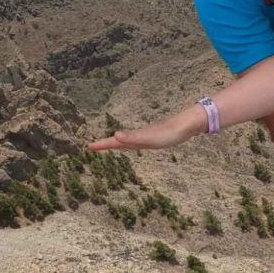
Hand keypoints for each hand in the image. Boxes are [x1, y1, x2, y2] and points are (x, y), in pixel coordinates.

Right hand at [88, 107, 202, 152]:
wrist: (185, 125)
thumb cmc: (168, 133)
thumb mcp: (149, 138)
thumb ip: (133, 138)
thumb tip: (115, 135)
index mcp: (135, 137)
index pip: (114, 141)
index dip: (102, 144)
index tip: (88, 146)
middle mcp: (138, 136)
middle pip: (117, 141)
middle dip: (104, 144)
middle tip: (91, 147)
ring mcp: (145, 137)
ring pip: (126, 141)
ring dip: (115, 144)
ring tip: (106, 145)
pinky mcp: (153, 138)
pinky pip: (136, 142)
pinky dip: (128, 144)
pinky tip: (131, 144)